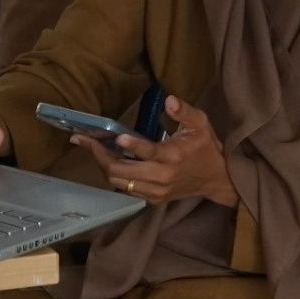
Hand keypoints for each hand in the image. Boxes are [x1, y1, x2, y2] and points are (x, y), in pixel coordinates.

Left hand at [70, 96, 237, 205]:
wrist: (216, 179)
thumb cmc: (205, 148)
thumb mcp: (200, 124)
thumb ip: (184, 112)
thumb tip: (169, 100)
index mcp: (173, 156)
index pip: (149, 152)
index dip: (132, 146)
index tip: (117, 137)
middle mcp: (162, 176)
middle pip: (122, 171)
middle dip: (99, 155)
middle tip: (83, 139)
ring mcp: (156, 190)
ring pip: (118, 182)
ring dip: (103, 165)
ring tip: (92, 148)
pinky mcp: (153, 198)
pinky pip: (125, 188)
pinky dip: (113, 175)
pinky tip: (107, 160)